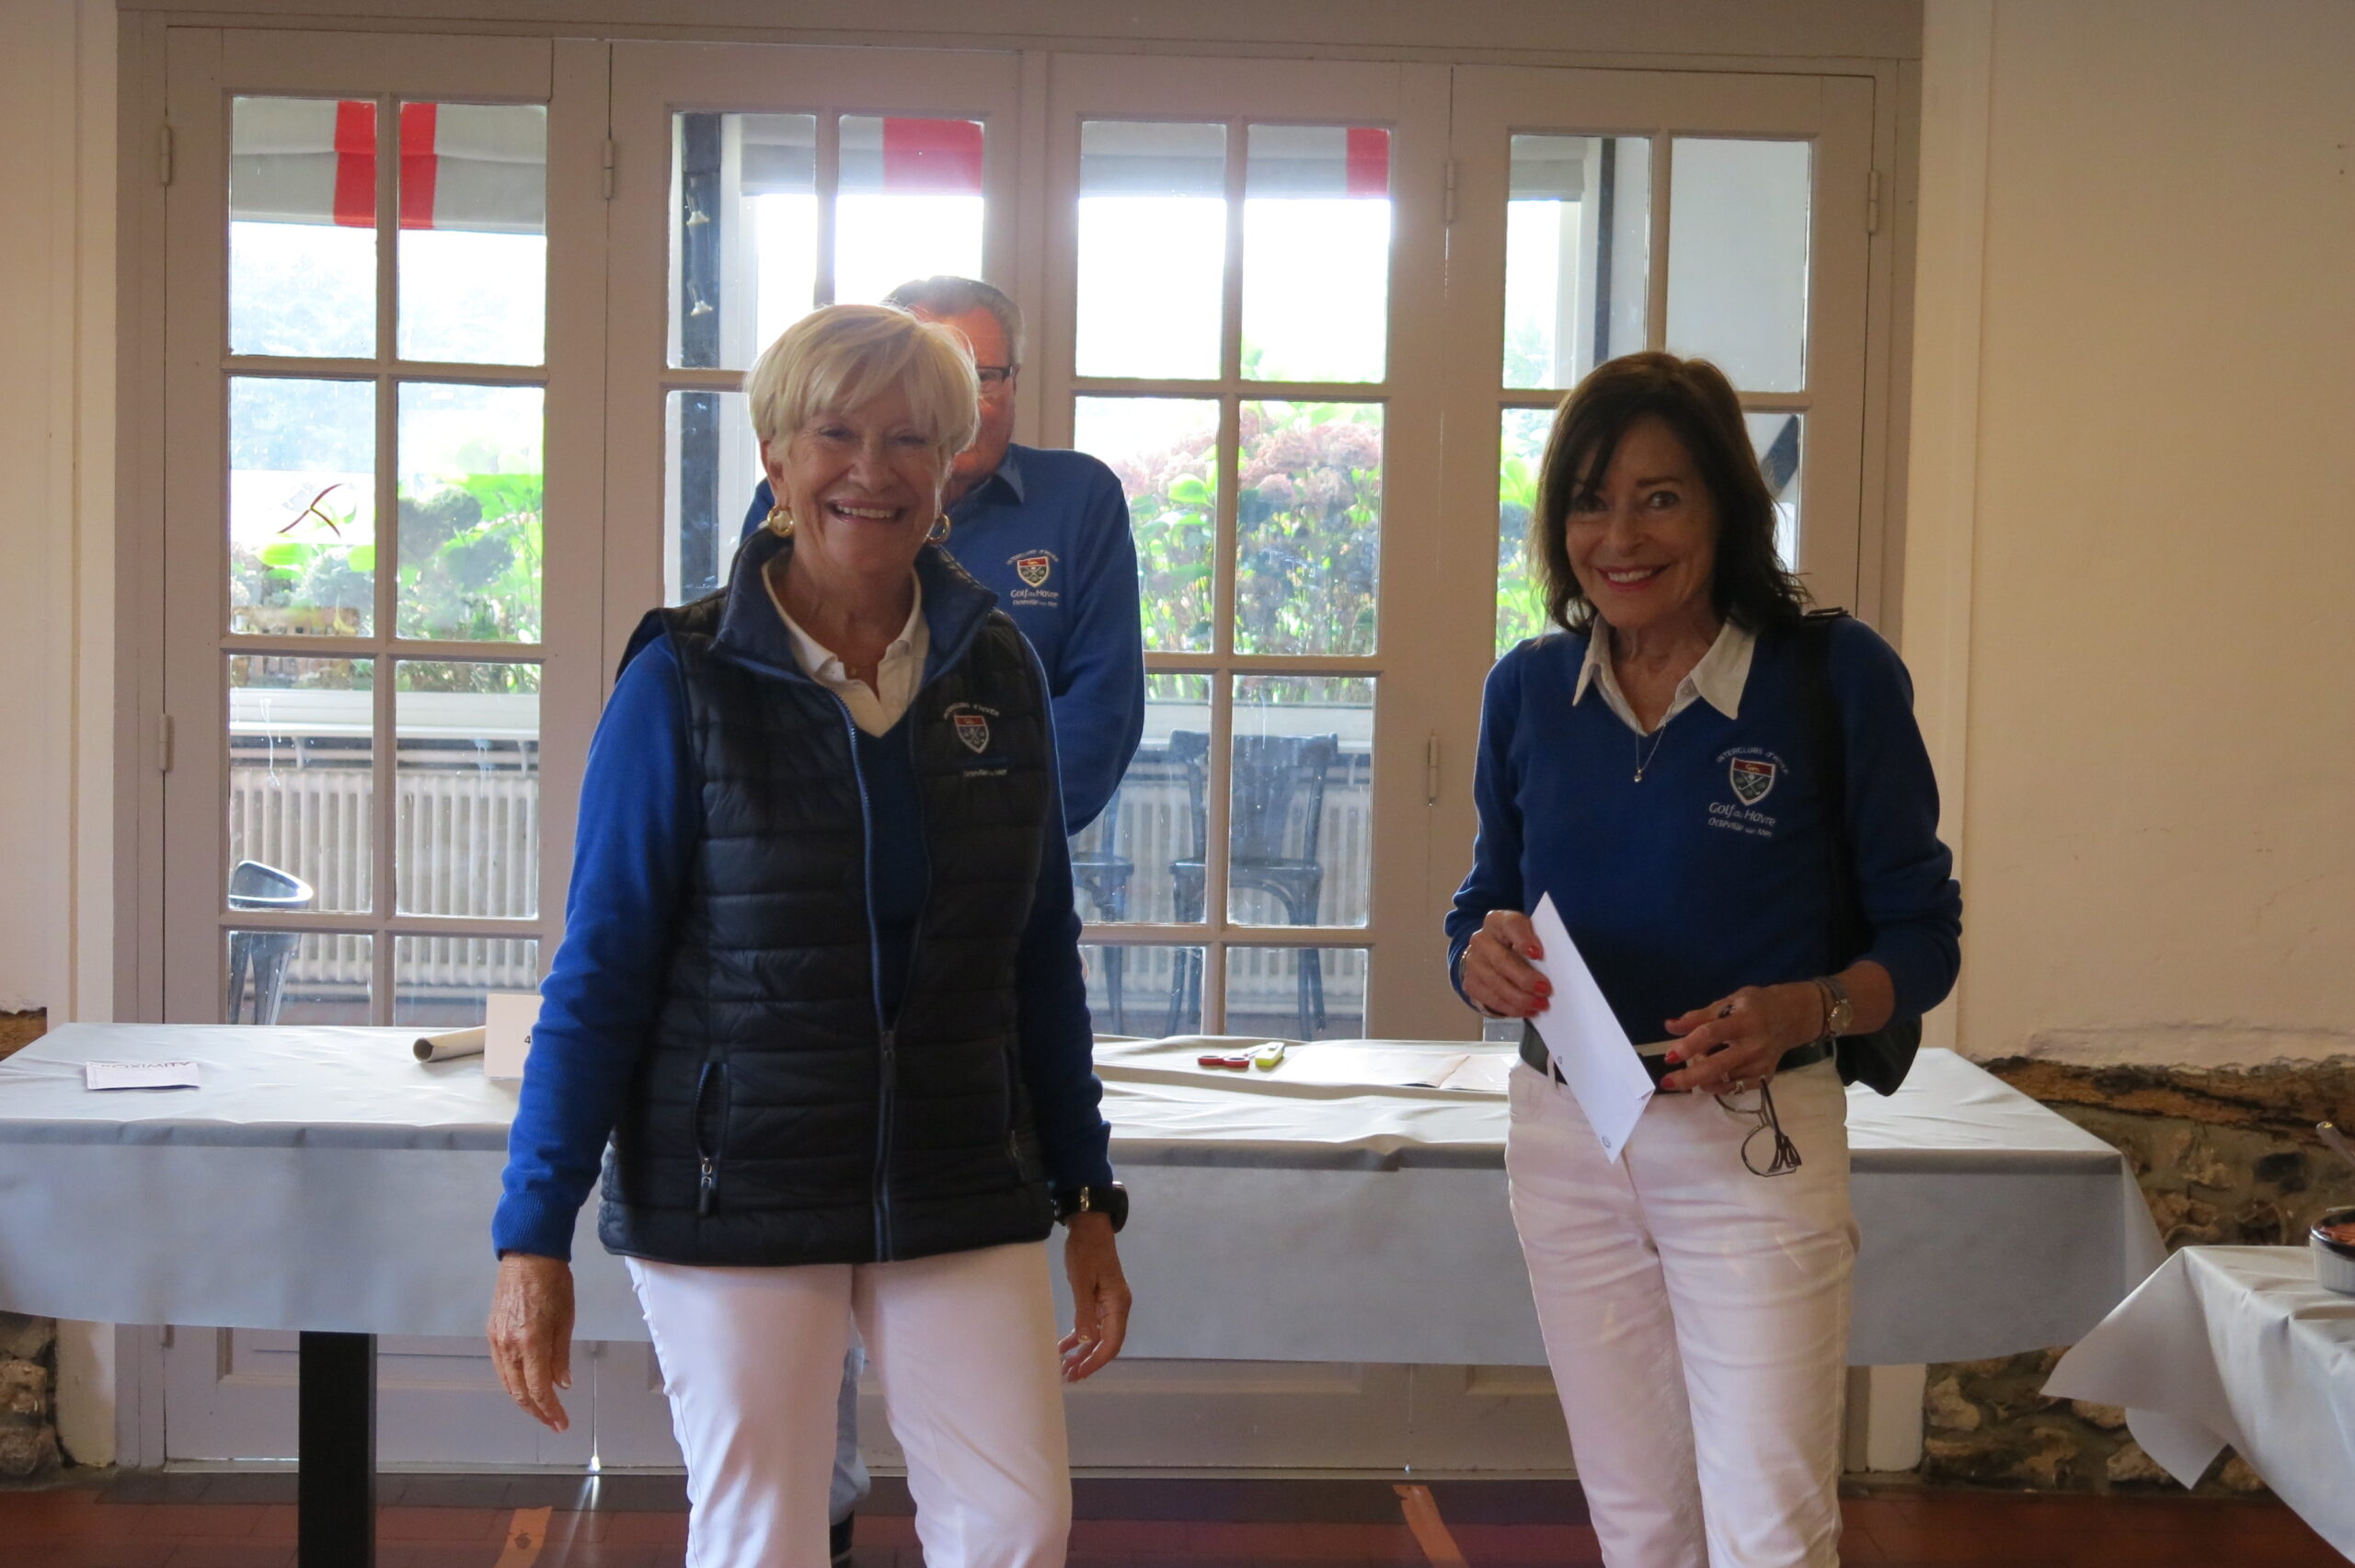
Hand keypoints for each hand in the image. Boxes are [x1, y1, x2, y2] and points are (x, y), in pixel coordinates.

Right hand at [487, 1252, 574, 1430]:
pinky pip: (500, 1367)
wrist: (528, 1256)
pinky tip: (526, 1386)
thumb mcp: (565, 1319)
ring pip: (507, 1382)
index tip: (561, 1423)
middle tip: (553, 1422)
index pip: (539, 1389)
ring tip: (541, 1409)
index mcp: (531, 1342)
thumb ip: (560, 1355)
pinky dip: (513, 1382)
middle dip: (537, 1411)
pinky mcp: (491, 1333)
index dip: (550, 1410)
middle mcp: (509, 1346)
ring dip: (524, 1400)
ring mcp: (496, 1340)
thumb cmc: (553, 1283)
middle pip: (519, 1391)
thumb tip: (561, 1384)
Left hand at [1057, 1213, 1130, 1381]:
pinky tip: (1065, 1347)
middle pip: (1107, 1343)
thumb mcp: (1082, 1281)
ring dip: (1083, 1352)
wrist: (1090, 1227)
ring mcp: (1109, 1304)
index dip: (1096, 1361)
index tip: (1080, 1373)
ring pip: (1098, 1336)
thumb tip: (1087, 1341)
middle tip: (1069, 1376)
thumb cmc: (1086, 1251)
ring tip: (1065, 1368)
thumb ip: (1085, 1311)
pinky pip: (1091, 1324)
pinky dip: (1079, 1336)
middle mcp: (1117, 1307)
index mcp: (1118, 1304)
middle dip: (1089, 1361)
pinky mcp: (1099, 1299)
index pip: (1111, 1342)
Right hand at [1460, 909, 1552, 1018]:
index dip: (1524, 939)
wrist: (1490, 952)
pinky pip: (1491, 999)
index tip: (1538, 954)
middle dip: (1525, 978)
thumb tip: (1558, 965)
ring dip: (1520, 998)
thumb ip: (1539, 942)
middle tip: (1545, 990)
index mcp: (1498, 921)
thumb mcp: (1528, 934)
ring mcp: (1473, 962)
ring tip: (1541, 1005)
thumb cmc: (1518, 943)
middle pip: (1502, 960)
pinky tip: (1527, 1011)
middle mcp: (1481, 939)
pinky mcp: (1470, 983)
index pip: (1510, 925)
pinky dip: (1511, 1008)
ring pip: (1496, 984)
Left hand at [1656, 982, 1825, 1094]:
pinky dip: (1719, 1087)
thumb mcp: (1728, 1002)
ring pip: (1726, 1080)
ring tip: (1691, 1071)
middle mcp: (1754, 1045)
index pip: (1711, 1034)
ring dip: (1702, 1079)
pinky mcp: (1766, 1076)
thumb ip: (1699, 1016)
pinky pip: (1737, 1088)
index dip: (1688, 1045)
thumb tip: (1669, 1026)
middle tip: (1667, 1083)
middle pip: (1718, 1065)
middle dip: (1690, 1076)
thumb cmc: (1755, 1006)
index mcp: (1743, 1020)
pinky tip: (1707, 1081)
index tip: (1669, 1056)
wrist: (1792, 1017)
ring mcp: (1761, 1064)